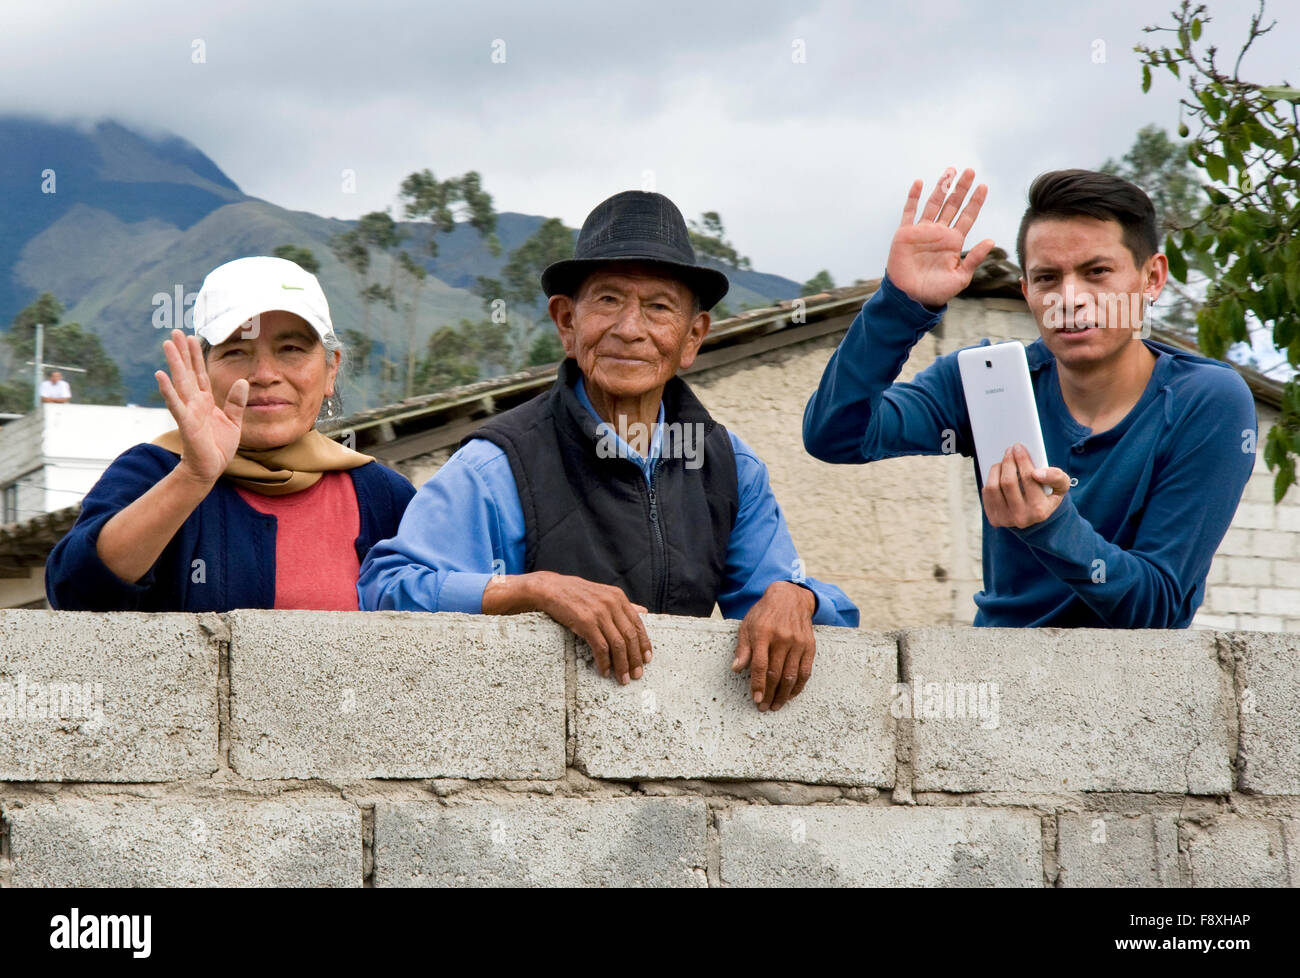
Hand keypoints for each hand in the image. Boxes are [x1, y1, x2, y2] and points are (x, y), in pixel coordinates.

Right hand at [154, 329, 246, 484]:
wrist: (210, 469)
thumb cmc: (219, 446)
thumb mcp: (234, 421)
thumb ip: (237, 401)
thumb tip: (242, 381)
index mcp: (206, 400)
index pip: (200, 373)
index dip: (196, 355)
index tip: (191, 337)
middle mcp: (195, 402)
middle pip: (187, 372)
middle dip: (182, 352)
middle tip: (174, 331)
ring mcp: (189, 411)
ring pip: (180, 382)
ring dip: (174, 363)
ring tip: (167, 344)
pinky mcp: (186, 423)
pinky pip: (176, 404)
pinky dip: (168, 390)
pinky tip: (160, 375)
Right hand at [518, 571, 651, 684]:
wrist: (551, 588)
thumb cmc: (576, 593)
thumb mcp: (603, 594)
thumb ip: (623, 604)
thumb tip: (643, 612)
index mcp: (618, 598)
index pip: (638, 624)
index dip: (644, 644)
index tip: (647, 659)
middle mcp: (612, 604)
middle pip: (630, 637)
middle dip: (635, 659)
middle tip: (636, 675)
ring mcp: (599, 613)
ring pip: (618, 644)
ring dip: (622, 665)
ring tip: (622, 678)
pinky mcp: (586, 622)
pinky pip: (600, 647)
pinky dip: (604, 662)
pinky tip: (604, 671)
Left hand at [731, 581, 816, 712]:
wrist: (789, 597)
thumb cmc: (764, 614)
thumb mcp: (747, 626)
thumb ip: (743, 648)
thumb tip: (736, 669)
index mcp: (763, 633)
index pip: (760, 665)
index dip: (758, 685)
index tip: (756, 699)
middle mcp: (782, 638)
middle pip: (776, 674)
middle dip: (769, 694)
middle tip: (764, 707)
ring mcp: (797, 642)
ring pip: (791, 676)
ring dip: (784, 695)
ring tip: (776, 705)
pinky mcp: (809, 645)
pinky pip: (805, 671)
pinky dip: (799, 686)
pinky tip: (791, 694)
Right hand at [886, 167, 995, 308]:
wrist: (909, 298)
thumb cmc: (935, 292)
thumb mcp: (960, 277)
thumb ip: (974, 258)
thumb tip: (990, 240)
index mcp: (953, 241)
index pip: (967, 216)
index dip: (975, 201)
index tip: (983, 186)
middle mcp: (939, 232)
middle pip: (953, 205)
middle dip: (961, 188)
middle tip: (970, 171)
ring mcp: (922, 231)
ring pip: (934, 203)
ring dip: (942, 187)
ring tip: (950, 171)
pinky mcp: (905, 234)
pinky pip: (909, 211)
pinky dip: (913, 197)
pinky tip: (919, 183)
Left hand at [982, 443, 1070, 527]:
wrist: (1035, 516)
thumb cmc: (1048, 496)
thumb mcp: (1060, 487)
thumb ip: (1056, 477)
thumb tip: (1037, 473)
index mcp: (1040, 510)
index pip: (1028, 478)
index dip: (1022, 460)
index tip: (1018, 448)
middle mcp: (1021, 518)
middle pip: (1008, 482)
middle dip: (1008, 461)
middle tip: (1010, 450)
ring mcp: (1005, 519)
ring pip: (993, 487)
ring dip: (997, 468)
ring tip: (1004, 461)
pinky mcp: (994, 518)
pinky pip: (986, 493)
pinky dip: (991, 479)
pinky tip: (998, 473)